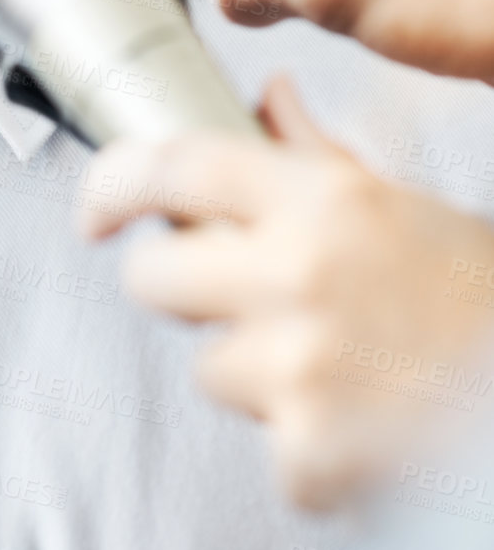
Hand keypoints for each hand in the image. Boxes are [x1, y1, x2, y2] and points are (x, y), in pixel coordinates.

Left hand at [80, 77, 493, 509]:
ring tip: (338, 364)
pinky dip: (306, 449)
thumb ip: (316, 154)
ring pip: (209, 367)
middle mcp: (298, 274)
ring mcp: (297, 366)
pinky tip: (363, 422)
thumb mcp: (401, 206)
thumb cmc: (476, 297)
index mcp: (322, 200)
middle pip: (156, 278)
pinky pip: (266, 446)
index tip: (93, 207)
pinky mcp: (308, 452)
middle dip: (180, 289)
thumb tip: (268, 97)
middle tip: (240, 298)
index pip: (178, 167)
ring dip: (256, 374)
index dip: (114, 181)